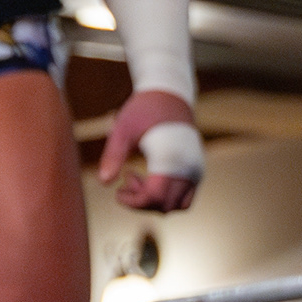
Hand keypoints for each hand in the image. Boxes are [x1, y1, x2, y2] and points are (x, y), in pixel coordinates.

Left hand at [98, 88, 200, 213]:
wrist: (169, 94)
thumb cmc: (143, 110)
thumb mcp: (122, 129)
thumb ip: (113, 155)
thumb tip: (103, 183)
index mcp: (172, 158)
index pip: (155, 197)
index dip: (133, 202)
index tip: (117, 190)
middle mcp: (190, 168)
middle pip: (166, 206)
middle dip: (142, 201)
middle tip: (127, 177)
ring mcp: (197, 170)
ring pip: (178, 205)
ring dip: (155, 201)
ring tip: (138, 178)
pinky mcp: (197, 169)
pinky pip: (185, 196)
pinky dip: (166, 196)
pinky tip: (150, 177)